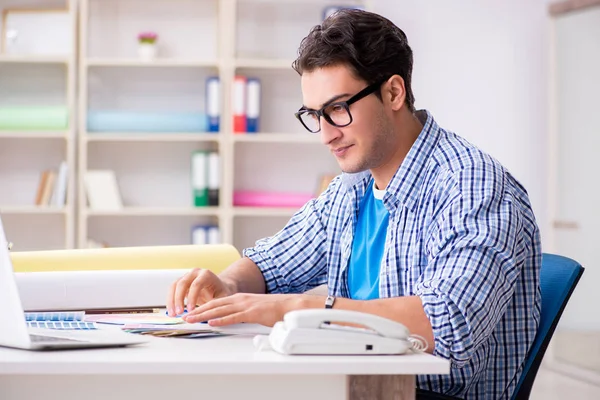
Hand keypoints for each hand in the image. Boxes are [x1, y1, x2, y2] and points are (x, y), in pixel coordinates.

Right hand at [166, 268, 234, 316]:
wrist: (218, 288)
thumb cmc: (221, 292)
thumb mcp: (222, 297)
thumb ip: (215, 304)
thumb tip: (208, 314)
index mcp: (206, 274)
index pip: (196, 284)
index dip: (192, 297)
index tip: (190, 310)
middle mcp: (194, 273)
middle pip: (182, 283)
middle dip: (179, 299)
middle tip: (179, 313)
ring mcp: (186, 277)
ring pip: (174, 286)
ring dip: (172, 300)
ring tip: (173, 314)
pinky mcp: (181, 283)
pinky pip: (172, 290)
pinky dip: (171, 301)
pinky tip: (172, 311)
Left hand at [183, 293, 303, 326]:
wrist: (289, 305)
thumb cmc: (273, 309)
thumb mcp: (253, 309)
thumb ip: (241, 314)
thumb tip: (231, 320)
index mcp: (240, 298)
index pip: (216, 302)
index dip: (201, 307)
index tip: (191, 312)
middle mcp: (240, 300)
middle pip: (214, 305)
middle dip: (197, 310)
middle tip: (185, 316)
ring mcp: (245, 305)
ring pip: (220, 310)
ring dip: (204, 315)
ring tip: (192, 319)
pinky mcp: (252, 313)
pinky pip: (234, 317)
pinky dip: (221, 320)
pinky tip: (212, 322)